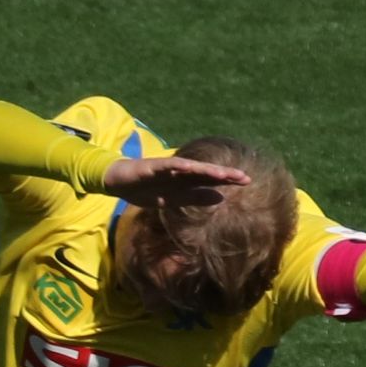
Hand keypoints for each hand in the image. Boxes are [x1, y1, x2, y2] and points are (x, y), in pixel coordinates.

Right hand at [102, 155, 250, 206]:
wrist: (118, 182)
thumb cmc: (148, 189)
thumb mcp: (175, 199)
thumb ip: (196, 198)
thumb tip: (221, 198)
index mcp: (186, 180)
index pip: (211, 179)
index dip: (228, 180)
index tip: (247, 182)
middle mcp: (180, 172)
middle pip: (205, 172)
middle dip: (224, 174)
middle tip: (245, 178)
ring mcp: (166, 168)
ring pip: (190, 168)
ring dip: (207, 170)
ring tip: (224, 174)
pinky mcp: (151, 167)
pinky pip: (166, 167)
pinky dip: (178, 167)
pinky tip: (190, 168)